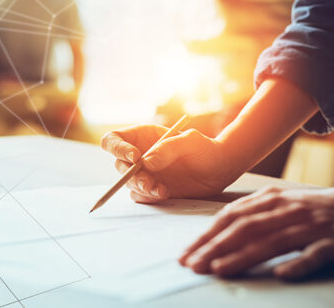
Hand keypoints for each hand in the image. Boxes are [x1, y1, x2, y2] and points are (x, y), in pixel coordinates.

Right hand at [101, 124, 233, 202]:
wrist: (219, 169)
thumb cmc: (205, 148)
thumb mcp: (191, 141)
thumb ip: (169, 148)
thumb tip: (146, 162)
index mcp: (142, 136)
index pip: (113, 140)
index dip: (118, 148)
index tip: (135, 157)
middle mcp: (139, 155)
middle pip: (119, 165)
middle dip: (131, 175)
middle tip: (147, 181)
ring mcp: (145, 174)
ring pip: (129, 183)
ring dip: (141, 188)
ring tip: (160, 190)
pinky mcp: (152, 190)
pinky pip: (140, 196)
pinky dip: (149, 197)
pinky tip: (165, 193)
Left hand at [178, 166, 333, 278]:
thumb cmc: (320, 210)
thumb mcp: (284, 206)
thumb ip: (256, 216)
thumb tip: (219, 235)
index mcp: (272, 201)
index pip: (231, 217)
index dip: (206, 236)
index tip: (185, 255)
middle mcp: (288, 210)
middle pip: (246, 228)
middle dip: (215, 247)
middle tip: (192, 266)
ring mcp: (313, 225)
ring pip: (273, 240)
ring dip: (244, 256)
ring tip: (220, 270)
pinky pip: (316, 254)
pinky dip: (299, 263)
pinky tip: (283, 274)